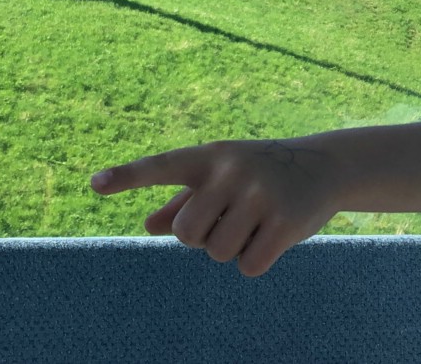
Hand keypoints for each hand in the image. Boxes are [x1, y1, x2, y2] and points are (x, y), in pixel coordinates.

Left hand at [91, 139, 340, 276]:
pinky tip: (272, 237)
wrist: (324, 165)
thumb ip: (183, 201)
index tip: (95, 184)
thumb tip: (147, 226)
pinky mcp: (285, 222)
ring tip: (253, 224)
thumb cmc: (260, 173)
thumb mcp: (221, 177)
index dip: (128, 177)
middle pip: (186, 232)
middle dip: (201, 237)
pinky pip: (249, 265)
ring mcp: (260, 195)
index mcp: (209, 156)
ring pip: (217, 252)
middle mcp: (232, 171)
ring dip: (231, 249)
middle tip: (227, 220)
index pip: (162, 166)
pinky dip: (256, 260)